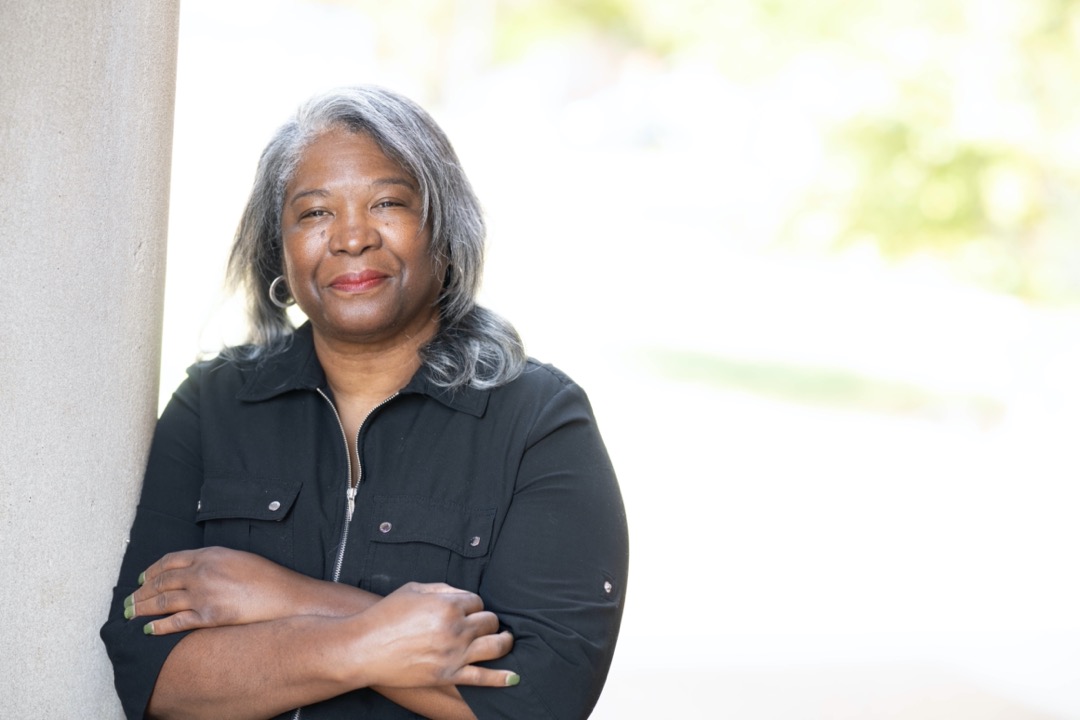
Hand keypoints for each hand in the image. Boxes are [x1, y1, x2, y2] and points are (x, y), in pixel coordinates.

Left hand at [126, 547, 313, 634]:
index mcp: (208, 555)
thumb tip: (193, 569)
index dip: (151, 571)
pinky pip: (175, 622)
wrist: (284, 596)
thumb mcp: (236, 558)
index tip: (142, 579)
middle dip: (140, 592)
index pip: (169, 561)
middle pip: (160, 582)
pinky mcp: (208, 617)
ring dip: (142, 609)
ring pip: (161, 602)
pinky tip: (149, 630)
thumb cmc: (266, 577)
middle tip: (128, 601)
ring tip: (131, 614)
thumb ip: (212, 561)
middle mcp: (201, 573)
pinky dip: (158, 627)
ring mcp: (203, 595)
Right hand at [349, 582, 515, 689]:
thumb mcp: (413, 590)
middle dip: (489, 621)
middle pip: (490, 621)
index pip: (478, 602)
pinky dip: (502, 678)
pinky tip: (514, 677)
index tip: (468, 610)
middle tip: (484, 624)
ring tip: (505, 640)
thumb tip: (463, 595)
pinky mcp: (449, 675)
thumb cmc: (385, 616)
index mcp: (447, 605)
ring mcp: (454, 654)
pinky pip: (483, 677)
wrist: (364, 648)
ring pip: (495, 646)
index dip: (474, 605)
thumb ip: (442, 589)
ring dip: (504, 642)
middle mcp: (455, 629)